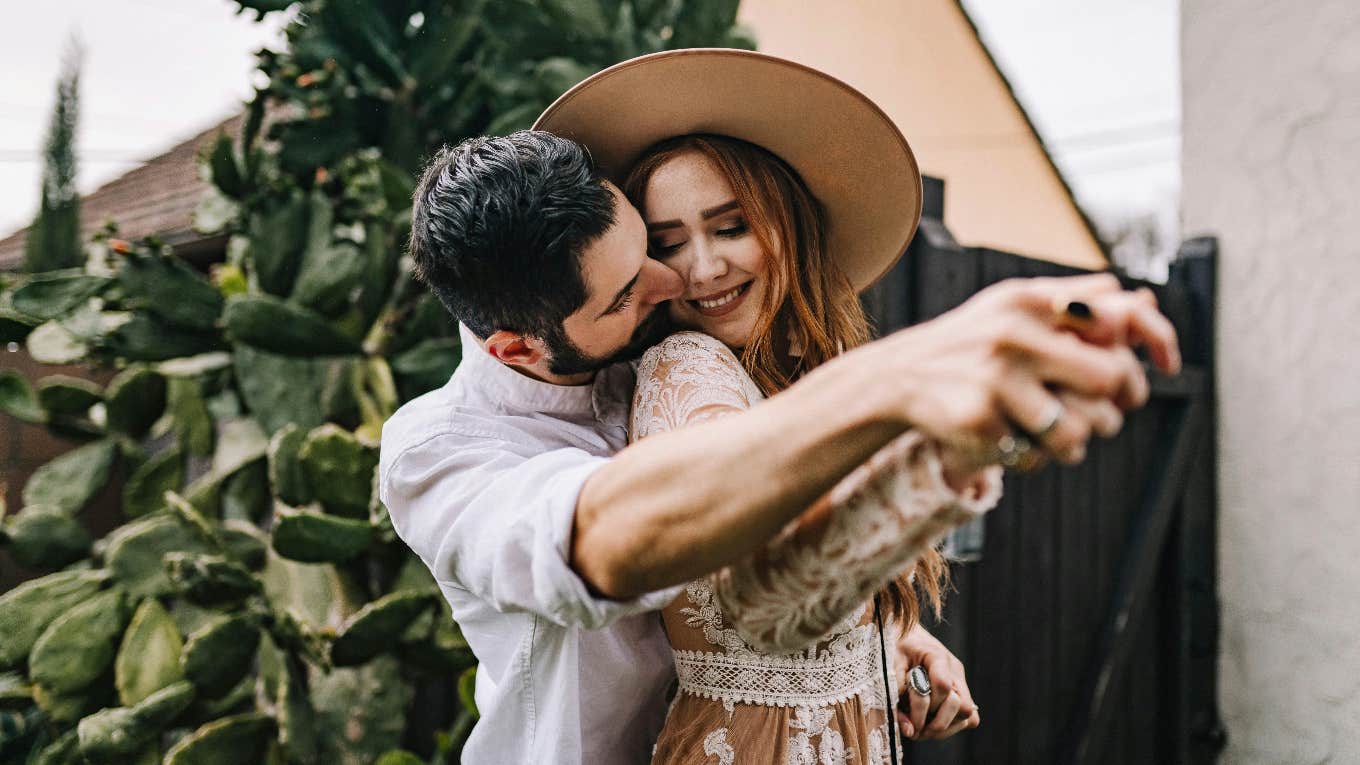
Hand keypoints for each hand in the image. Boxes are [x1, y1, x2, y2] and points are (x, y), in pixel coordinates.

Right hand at [866, 274, 1177, 470]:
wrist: (898, 376)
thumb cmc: (970, 340)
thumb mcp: (1014, 306)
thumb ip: (1074, 299)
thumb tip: (1140, 296)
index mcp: (1029, 300)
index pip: (1117, 317)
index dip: (1156, 339)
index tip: (1167, 364)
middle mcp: (1014, 333)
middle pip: (1108, 379)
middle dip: (1114, 405)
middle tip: (1106, 414)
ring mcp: (995, 377)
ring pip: (1077, 431)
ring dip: (1074, 444)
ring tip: (1056, 437)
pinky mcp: (979, 420)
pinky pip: (1034, 456)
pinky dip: (1030, 457)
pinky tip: (1009, 441)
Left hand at [893, 623, 978, 740]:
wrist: (902, 632)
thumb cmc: (893, 647)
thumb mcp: (888, 666)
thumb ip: (896, 696)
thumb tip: (910, 731)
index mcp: (936, 656)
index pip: (943, 685)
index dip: (925, 707)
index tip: (909, 720)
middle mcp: (954, 669)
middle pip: (961, 705)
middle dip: (937, 723)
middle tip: (916, 730)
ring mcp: (960, 680)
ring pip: (968, 714)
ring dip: (944, 727)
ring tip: (922, 729)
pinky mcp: (961, 691)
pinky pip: (971, 716)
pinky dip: (953, 725)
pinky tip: (933, 723)